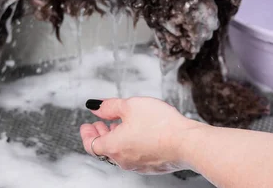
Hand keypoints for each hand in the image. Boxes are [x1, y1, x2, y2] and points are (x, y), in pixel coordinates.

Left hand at [79, 97, 198, 173]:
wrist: (186, 142)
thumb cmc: (159, 123)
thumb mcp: (130, 105)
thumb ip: (110, 106)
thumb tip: (96, 107)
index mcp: (114, 147)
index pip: (91, 144)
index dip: (86, 134)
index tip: (86, 125)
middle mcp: (123, 160)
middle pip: (104, 149)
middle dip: (100, 134)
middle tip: (99, 124)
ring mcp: (138, 165)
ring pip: (120, 152)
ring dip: (115, 138)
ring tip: (119, 125)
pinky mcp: (152, 166)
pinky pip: (134, 155)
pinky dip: (129, 143)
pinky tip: (138, 132)